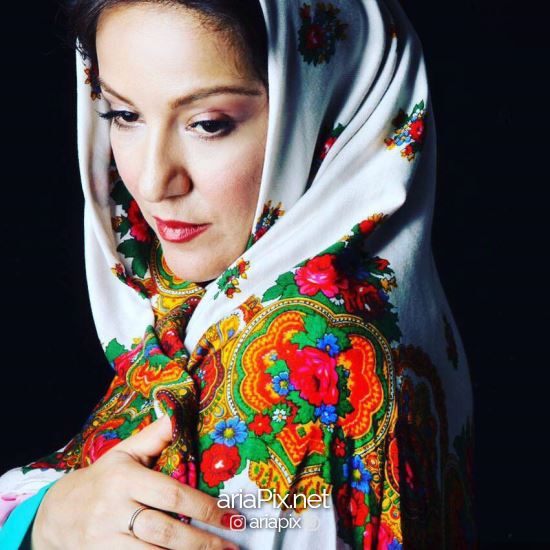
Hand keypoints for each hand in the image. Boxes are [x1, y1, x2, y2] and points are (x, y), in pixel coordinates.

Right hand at [31, 414, 239, 548]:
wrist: (57, 513)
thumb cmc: (104, 478)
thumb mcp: (126, 452)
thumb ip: (156, 435)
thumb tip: (182, 413)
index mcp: (124, 478)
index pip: (171, 494)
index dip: (204, 507)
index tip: (230, 516)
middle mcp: (113, 510)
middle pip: (164, 531)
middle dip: (201, 542)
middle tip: (230, 547)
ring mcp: (103, 539)